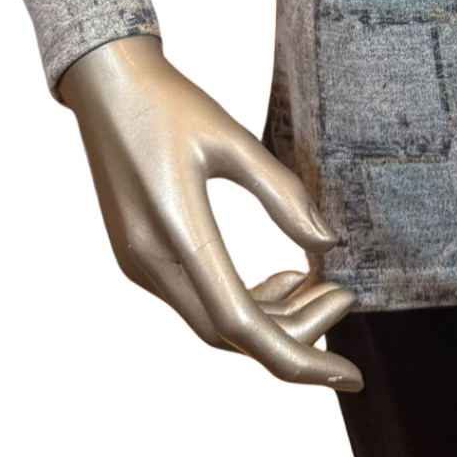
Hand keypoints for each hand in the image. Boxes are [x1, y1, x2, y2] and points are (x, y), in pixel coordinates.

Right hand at [57, 34, 362, 389]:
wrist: (105, 82)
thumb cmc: (171, 102)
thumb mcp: (233, 138)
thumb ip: (282, 194)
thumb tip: (327, 245)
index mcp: (175, 234)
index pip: (242, 326)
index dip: (300, 357)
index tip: (351, 374)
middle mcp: (151, 263)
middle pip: (231, 334)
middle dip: (295, 332)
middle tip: (345, 299)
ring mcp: (141, 263)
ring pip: (213, 321)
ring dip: (271, 315)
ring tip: (322, 285)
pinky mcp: (141, 255)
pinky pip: (198, 299)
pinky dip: (245, 298)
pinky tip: (283, 274)